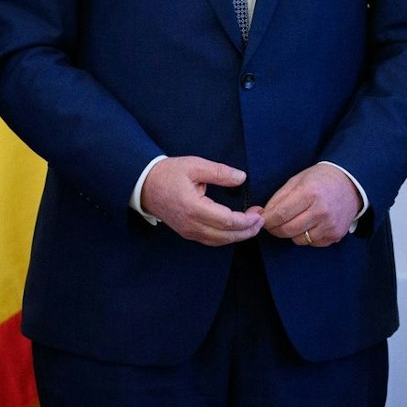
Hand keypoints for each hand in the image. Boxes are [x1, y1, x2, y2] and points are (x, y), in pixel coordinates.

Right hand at [140, 157, 263, 245]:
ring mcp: (188, 231)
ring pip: (219, 241)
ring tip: (253, 226)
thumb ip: (219, 172)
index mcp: (193, 208)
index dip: (246, 220)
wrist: (144, 185)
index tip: (259, 213)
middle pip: (225, 235)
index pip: (227, 221)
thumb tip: (241, 178)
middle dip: (247, 230)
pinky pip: (211, 240)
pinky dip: (226, 237)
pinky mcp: (187, 233)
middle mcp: (191, 225)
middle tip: (261, 220)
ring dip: (238, 236)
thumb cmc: (168, 173)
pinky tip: (236, 230)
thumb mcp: (194, 165)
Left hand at [258, 164, 359, 246]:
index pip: (280, 214)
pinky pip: (312, 243)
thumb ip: (278, 198)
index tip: (262, 219)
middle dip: (276, 228)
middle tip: (273, 223)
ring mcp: (330, 225)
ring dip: (292, 233)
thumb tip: (262, 214)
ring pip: (298, 239)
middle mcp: (321, 211)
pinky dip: (307, 236)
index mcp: (309, 193)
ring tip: (296, 220)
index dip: (267, 220)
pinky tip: (310, 224)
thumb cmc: (319, 180)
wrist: (349, 184)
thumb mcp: (296, 181)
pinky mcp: (335, 235)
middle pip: (287, 230)